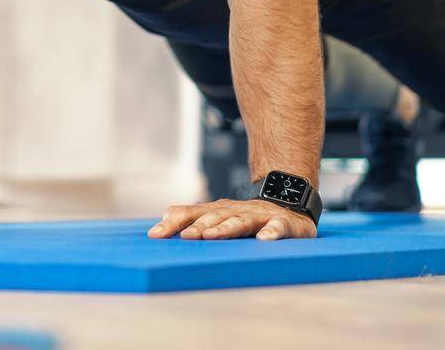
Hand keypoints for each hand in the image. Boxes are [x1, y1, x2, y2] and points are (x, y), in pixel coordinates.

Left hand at [147, 198, 316, 241]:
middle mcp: (236, 210)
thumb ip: (192, 217)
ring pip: (241, 221)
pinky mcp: (282, 223)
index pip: (192, 214)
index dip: (174, 223)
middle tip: (185, 237)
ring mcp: (259, 215)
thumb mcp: (219, 216)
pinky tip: (264, 240)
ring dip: (226, 228)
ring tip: (212, 235)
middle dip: (199, 226)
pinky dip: (271, 232)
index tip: (155, 234)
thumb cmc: (248, 217)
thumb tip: (160, 221)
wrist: (289, 205)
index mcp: (219, 210)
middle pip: (215, 217)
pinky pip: (277, 227)